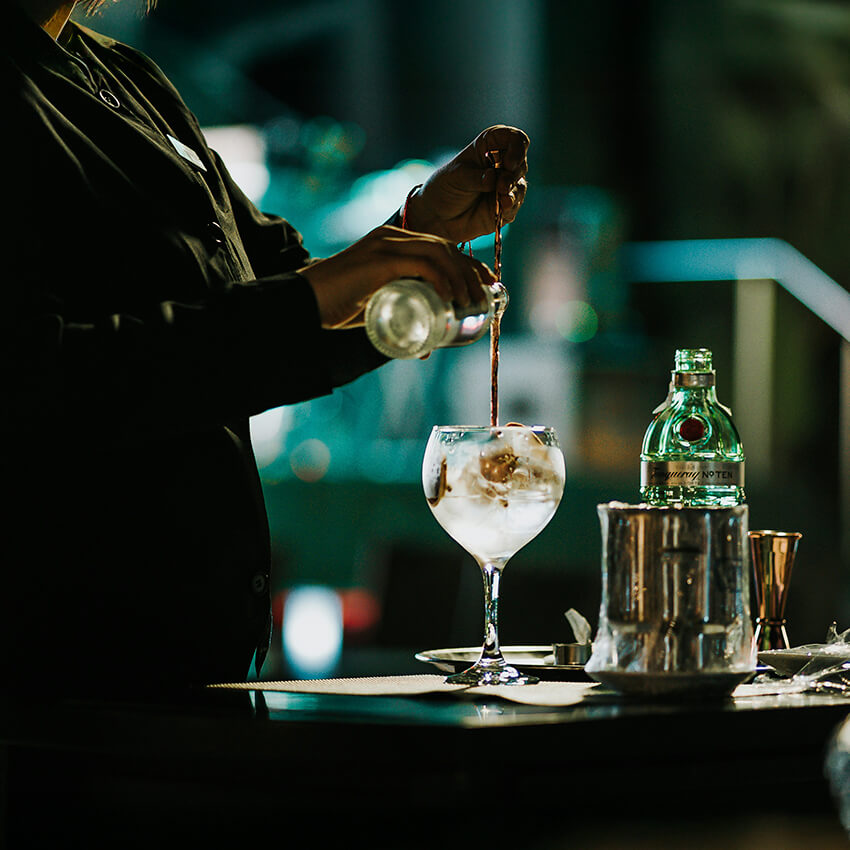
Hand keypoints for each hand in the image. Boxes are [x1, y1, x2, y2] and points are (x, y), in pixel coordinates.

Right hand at [299, 225, 495, 328]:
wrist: (302, 302)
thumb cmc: (335, 307)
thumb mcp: (376, 308)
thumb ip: (398, 320)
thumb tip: (424, 348)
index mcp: (393, 242)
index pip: (442, 247)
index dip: (469, 265)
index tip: (486, 287)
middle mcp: (393, 236)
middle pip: (447, 248)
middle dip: (472, 272)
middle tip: (483, 300)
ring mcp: (386, 244)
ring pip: (440, 252)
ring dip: (462, 278)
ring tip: (470, 304)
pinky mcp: (380, 258)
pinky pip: (422, 262)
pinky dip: (442, 278)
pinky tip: (450, 296)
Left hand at [404, 125, 528, 243]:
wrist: (439, 215)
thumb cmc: (446, 188)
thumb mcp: (457, 177)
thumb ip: (476, 178)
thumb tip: (494, 178)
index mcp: (490, 147)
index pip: (514, 139)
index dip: (517, 148)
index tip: (508, 162)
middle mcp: (501, 164)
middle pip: (520, 162)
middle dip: (513, 173)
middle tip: (501, 185)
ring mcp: (505, 185)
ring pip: (520, 183)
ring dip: (513, 190)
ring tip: (502, 198)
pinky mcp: (506, 206)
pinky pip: (516, 204)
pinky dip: (512, 204)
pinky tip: (504, 206)